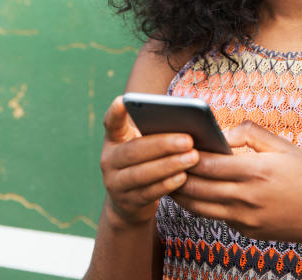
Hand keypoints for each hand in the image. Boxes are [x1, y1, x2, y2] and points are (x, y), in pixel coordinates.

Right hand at [99, 96, 199, 228]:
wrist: (128, 202)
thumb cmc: (144, 162)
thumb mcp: (142, 146)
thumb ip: (153, 134)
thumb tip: (186, 124)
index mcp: (113, 140)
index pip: (111, 123)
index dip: (115, 113)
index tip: (123, 100)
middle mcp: (109, 160)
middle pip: (134, 151)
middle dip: (163, 145)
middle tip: (189, 140)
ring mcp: (115, 183)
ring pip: (141, 173)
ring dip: (169, 165)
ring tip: (192, 157)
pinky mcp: (127, 202)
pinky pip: (148, 192)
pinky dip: (167, 184)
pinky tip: (183, 177)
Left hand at [171, 121, 301, 243]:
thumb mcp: (284, 146)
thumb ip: (251, 134)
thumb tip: (223, 133)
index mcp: (256, 172)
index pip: (208, 164)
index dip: (187, 155)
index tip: (174, 144)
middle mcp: (247, 198)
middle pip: (197, 187)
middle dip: (176, 174)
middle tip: (162, 161)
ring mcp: (246, 219)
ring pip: (200, 207)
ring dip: (181, 193)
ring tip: (169, 178)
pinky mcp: (247, 231)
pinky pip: (216, 216)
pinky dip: (202, 204)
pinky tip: (194, 192)